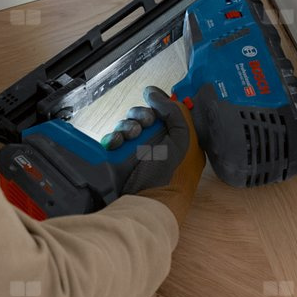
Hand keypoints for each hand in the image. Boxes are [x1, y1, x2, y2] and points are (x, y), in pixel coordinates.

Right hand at [108, 86, 205, 228]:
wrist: (148, 204)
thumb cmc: (172, 174)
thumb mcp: (183, 139)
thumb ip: (175, 111)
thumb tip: (153, 92)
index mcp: (177, 138)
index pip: (165, 112)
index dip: (158, 106)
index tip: (155, 106)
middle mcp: (157, 144)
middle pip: (143, 116)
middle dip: (140, 115)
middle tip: (143, 125)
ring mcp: (136, 152)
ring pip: (126, 125)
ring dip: (127, 126)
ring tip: (130, 137)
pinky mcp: (118, 159)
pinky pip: (112, 139)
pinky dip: (113, 138)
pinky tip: (117, 144)